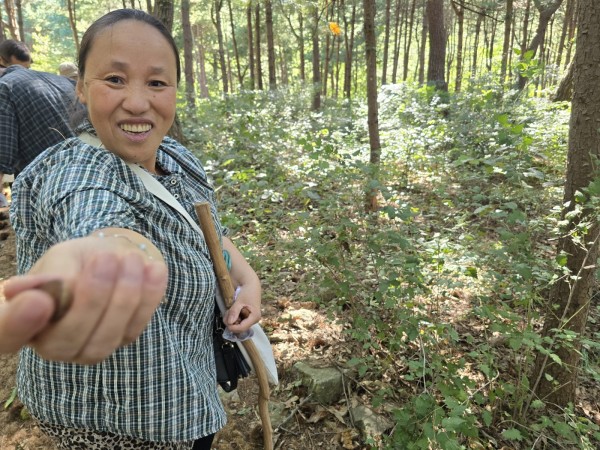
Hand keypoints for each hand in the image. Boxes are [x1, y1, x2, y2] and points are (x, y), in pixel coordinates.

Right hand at [2, 234, 167, 363]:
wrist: (107, 261)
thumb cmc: (74, 262)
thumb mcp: (62, 259)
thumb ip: (54, 276)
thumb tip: (29, 291)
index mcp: (17, 322)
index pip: (5, 335)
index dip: (17, 325)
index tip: (38, 300)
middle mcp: (48, 344)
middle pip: (64, 341)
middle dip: (91, 299)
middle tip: (105, 259)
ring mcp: (85, 350)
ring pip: (104, 340)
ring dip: (124, 297)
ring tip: (131, 259)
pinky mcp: (120, 342)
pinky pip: (136, 327)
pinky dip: (148, 297)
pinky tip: (154, 269)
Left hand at [224, 286, 261, 333]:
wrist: (250, 284)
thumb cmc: (247, 291)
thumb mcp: (240, 301)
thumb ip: (234, 312)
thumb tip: (229, 323)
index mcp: (254, 317)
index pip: (242, 328)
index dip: (233, 327)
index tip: (225, 320)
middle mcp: (253, 320)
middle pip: (239, 328)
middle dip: (231, 322)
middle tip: (227, 312)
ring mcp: (249, 319)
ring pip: (237, 325)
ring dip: (231, 319)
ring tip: (229, 310)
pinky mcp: (245, 317)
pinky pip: (237, 321)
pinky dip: (232, 317)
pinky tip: (231, 311)